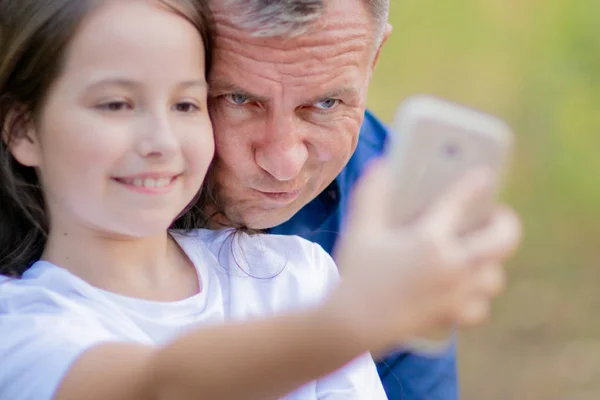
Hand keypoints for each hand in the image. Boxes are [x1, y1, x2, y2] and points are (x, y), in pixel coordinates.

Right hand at [327, 161, 521, 353]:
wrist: (352, 324)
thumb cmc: (356, 273)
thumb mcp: (360, 229)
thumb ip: (372, 193)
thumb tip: (381, 165)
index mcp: (429, 239)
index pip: (460, 202)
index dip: (474, 184)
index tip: (486, 175)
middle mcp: (451, 265)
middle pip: (501, 239)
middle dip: (505, 223)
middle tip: (496, 215)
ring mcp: (455, 294)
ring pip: (494, 276)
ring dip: (491, 261)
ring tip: (480, 252)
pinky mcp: (450, 316)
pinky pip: (479, 306)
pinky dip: (476, 296)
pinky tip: (465, 289)